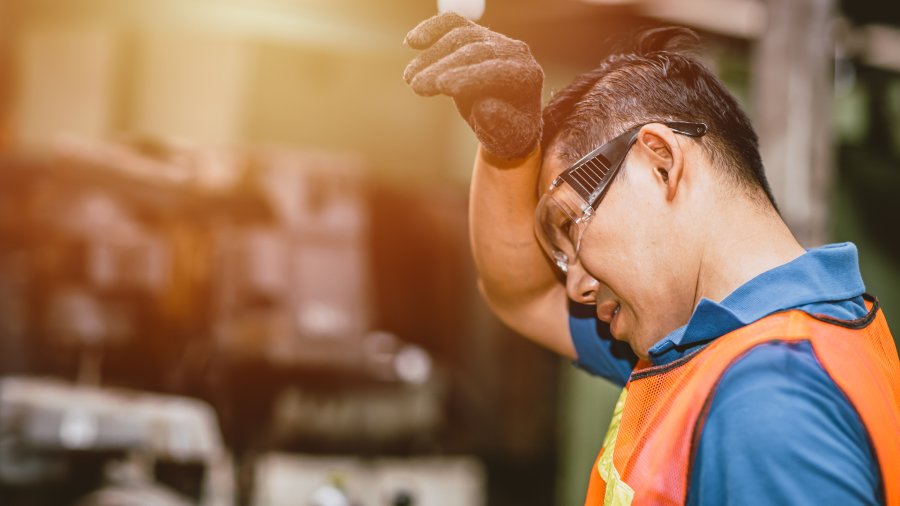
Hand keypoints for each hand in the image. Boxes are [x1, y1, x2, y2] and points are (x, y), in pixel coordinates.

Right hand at [403, 13, 543, 159]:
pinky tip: (412, 41)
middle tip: (417, 86)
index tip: (442, 86)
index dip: (469, 77)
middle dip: (443, 68)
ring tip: (410, 78)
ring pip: (460, 37)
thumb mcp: (506, 137)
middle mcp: (515, 52)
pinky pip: (453, 24)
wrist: (506, 119)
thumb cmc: (507, 130)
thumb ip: (499, 124)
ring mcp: (495, 40)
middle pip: (475, 52)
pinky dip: (432, 29)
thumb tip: (485, 107)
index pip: (497, 72)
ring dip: (431, 56)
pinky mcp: (476, 34)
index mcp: (527, 76)